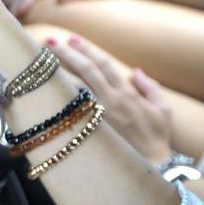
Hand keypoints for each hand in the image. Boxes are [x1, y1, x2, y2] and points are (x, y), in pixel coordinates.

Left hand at [47, 36, 173, 163]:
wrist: (152, 166)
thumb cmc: (157, 137)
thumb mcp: (163, 110)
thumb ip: (150, 87)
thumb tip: (136, 71)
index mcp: (127, 93)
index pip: (104, 64)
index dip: (87, 49)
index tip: (72, 38)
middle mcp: (111, 100)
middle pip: (86, 70)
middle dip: (67, 54)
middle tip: (50, 40)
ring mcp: (98, 114)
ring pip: (75, 87)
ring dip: (57, 71)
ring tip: (40, 59)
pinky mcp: (89, 128)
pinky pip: (70, 108)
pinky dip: (58, 95)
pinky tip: (44, 87)